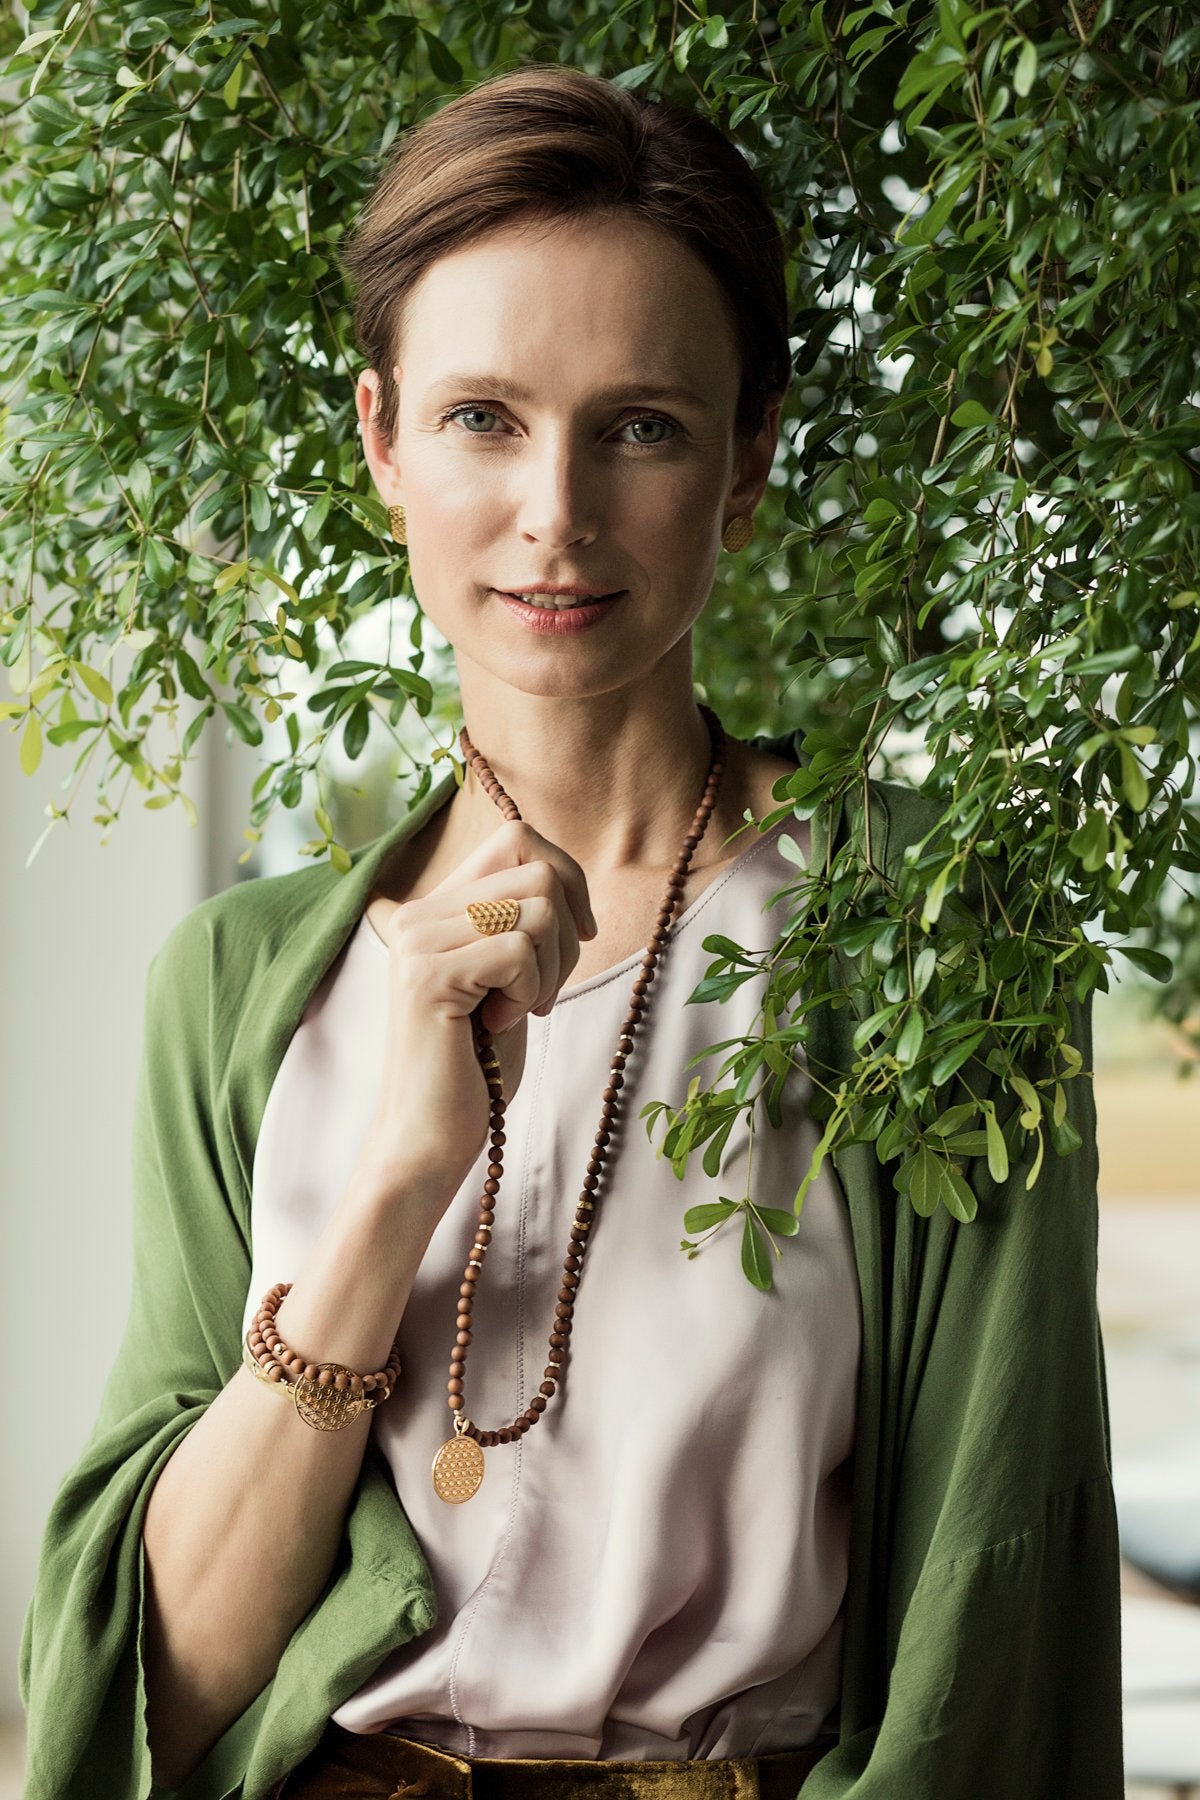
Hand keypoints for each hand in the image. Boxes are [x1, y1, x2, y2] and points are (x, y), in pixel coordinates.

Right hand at [356, 820, 596, 1208]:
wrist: (428, 1136)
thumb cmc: (475, 1066)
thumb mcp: (504, 976)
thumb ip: (517, 921)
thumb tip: (560, 872)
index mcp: (434, 907)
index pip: (517, 837)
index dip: (567, 876)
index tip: (578, 934)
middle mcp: (418, 912)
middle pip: (538, 869)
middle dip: (566, 934)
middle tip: (542, 991)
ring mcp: (419, 941)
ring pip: (536, 907)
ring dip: (551, 968)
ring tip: (518, 1008)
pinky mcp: (429, 976)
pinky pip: (520, 951)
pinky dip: (531, 992)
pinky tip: (498, 1025)